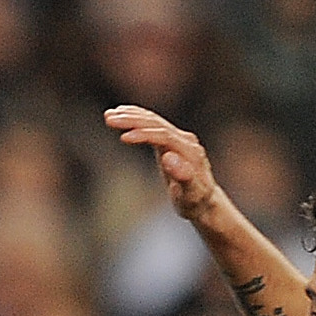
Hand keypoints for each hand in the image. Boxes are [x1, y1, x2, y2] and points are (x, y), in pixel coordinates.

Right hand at [103, 105, 219, 221]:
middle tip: (110, 118)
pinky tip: (123, 112)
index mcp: (190, 152)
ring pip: (154, 121)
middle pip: (158, 124)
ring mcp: (180, 138)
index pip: (165, 137)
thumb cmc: (195, 202)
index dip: (144, 135)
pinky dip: (138, 117)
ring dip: (132, 116)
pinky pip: (154, 124)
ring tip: (110, 114)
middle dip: (133, 120)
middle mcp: (186, 140)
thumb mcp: (191, 196)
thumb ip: (183, 176)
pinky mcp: (172, 139)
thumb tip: (169, 157)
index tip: (124, 137)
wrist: (205, 200)